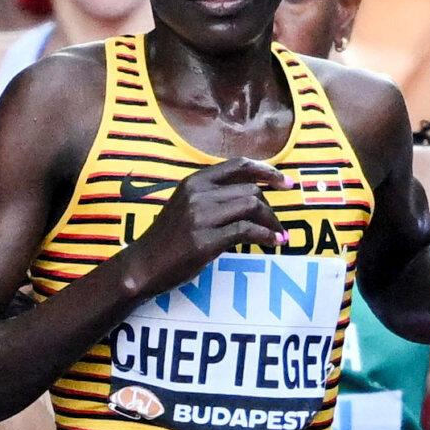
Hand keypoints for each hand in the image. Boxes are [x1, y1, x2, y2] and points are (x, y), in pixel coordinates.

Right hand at [121, 157, 291, 296]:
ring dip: (272, 222)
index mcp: (195, 180)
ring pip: (252, 206)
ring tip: (279, 235)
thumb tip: (253, 195)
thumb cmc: (168, 238)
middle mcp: (198, 193)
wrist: (143, 265)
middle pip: (251, 189)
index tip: (286, 182)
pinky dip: (265, 236)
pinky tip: (272, 242)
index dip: (267, 170)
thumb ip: (213, 195)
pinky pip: (247, 230)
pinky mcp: (205, 240)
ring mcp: (201, 216)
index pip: (239, 165)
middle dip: (271, 208)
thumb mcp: (187, 205)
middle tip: (279, 224)